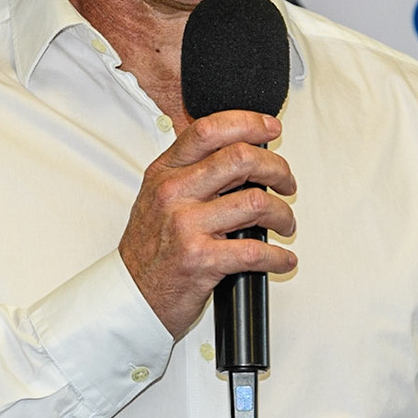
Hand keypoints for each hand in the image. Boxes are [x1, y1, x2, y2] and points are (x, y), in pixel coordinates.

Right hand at [120, 110, 297, 337]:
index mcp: (165, 173)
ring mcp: (186, 226)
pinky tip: (282, 259)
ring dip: (283, 214)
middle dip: (277, 168)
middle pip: (240, 158)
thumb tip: (240, 154)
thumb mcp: (159, 197)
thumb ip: (192, 172)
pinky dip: (279, 257)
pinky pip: (255, 251)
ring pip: (256, 202)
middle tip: (286, 182)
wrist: (131, 295)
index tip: (270, 128)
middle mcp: (174, 193)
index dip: (247, 122)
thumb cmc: (150, 249)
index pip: (208, 130)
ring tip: (284, 224)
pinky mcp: (201, 260)